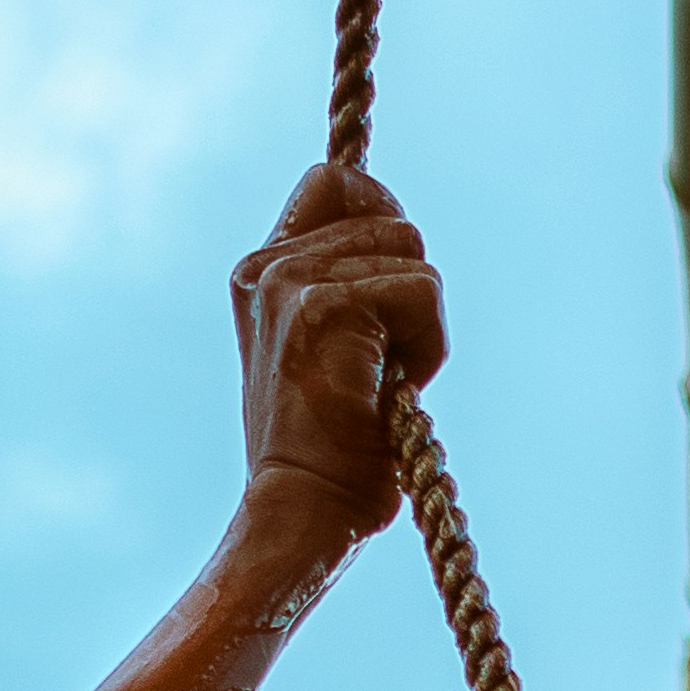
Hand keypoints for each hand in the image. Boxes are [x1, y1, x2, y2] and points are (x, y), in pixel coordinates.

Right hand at [232, 161, 446, 534]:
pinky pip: (423, 290)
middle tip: (382, 361)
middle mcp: (266, 267)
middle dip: (410, 289)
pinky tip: (391, 391)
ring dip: (422, 323)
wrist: (302, 509)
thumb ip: (345, 287)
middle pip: (391, 216)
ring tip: (382, 381)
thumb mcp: (328, 348)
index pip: (334, 181)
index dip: (383, 215)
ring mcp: (289, 282)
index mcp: (259, 271)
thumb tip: (400, 232)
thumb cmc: (329, 449)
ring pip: (412, 250)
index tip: (394, 287)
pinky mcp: (322, 307)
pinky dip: (429, 346)